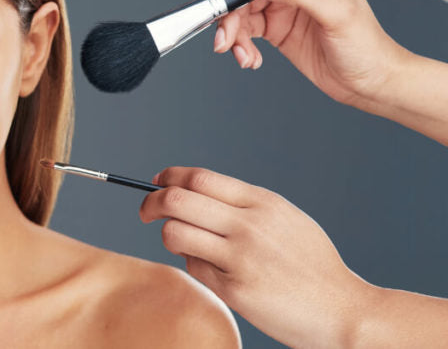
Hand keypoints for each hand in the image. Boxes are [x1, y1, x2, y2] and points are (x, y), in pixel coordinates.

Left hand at [140, 166, 373, 347]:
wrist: (344, 311)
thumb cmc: (312, 266)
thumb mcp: (285, 219)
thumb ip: (243, 206)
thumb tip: (192, 194)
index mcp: (262, 202)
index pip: (198, 178)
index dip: (168, 178)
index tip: (155, 183)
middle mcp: (248, 225)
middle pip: (176, 200)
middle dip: (150, 203)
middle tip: (145, 213)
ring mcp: (240, 257)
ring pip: (175, 233)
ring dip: (170, 237)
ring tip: (186, 245)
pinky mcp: (235, 289)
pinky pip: (194, 268)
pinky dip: (195, 266)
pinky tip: (216, 272)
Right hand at [212, 0, 405, 107]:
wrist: (369, 84)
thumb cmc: (366, 45)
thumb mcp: (338, 13)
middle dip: (231, 5)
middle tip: (226, 30)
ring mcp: (282, 3)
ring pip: (240, 6)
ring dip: (231, 29)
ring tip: (236, 52)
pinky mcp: (273, 27)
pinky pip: (243, 29)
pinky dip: (239, 44)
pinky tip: (250, 59)